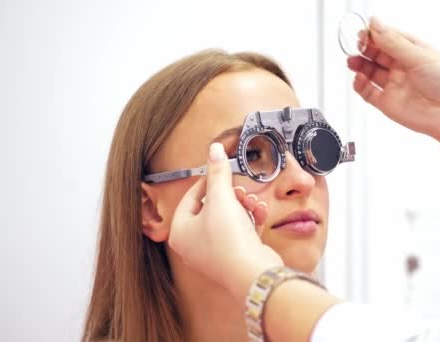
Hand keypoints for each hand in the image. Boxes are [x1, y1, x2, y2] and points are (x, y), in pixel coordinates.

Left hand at [168, 143, 283, 301]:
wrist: (253, 272)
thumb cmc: (228, 241)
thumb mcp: (221, 198)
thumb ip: (217, 172)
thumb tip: (214, 150)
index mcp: (180, 232)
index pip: (190, 197)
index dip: (207, 182)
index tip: (220, 172)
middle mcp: (194, 245)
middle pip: (211, 208)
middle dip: (230, 196)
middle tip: (239, 190)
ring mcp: (215, 253)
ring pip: (228, 219)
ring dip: (243, 206)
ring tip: (252, 202)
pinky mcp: (235, 257)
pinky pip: (240, 232)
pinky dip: (250, 220)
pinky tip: (259, 212)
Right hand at [348, 17, 439, 142]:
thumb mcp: (419, 56)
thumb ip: (393, 42)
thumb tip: (376, 24)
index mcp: (414, 51)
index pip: (389, 38)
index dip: (375, 34)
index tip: (364, 32)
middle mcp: (403, 67)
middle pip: (377, 54)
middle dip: (365, 48)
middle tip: (357, 45)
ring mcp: (395, 85)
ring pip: (370, 72)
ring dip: (359, 64)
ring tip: (352, 61)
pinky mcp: (388, 103)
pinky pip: (368, 92)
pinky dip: (360, 85)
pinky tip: (360, 78)